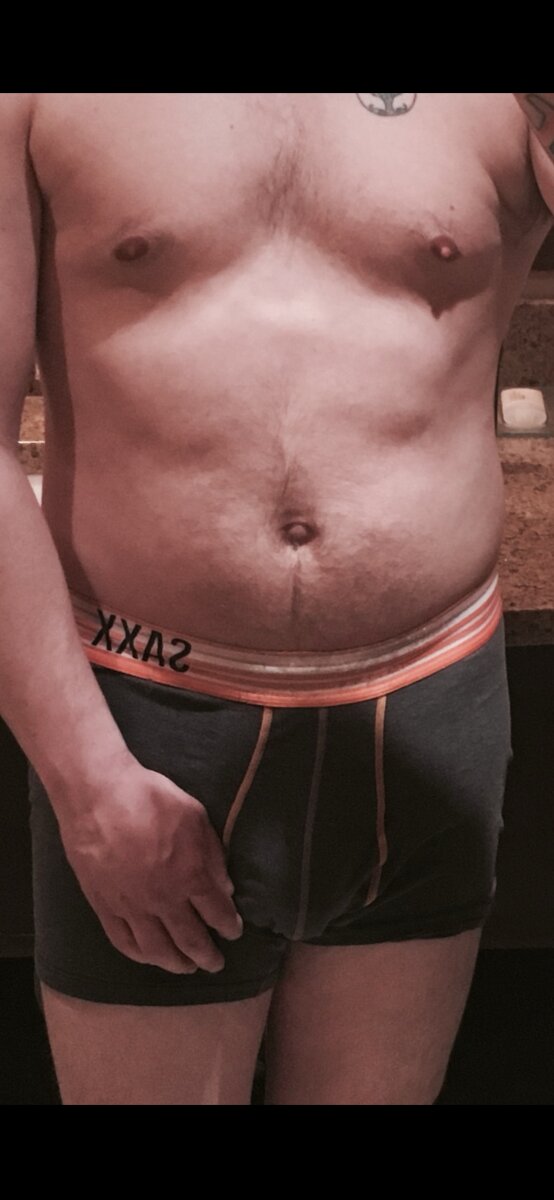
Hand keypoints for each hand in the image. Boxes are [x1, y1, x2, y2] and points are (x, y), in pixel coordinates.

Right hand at [54, 755, 242, 974]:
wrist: (97, 796)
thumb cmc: (150, 798)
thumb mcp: (195, 816)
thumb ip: (213, 855)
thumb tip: (226, 889)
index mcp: (190, 876)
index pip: (217, 913)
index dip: (229, 926)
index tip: (234, 932)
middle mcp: (162, 900)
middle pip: (190, 939)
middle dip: (207, 956)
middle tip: (216, 964)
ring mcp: (131, 907)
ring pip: (157, 949)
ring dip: (176, 964)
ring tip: (186, 967)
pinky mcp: (104, 906)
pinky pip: (123, 941)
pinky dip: (139, 955)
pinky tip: (148, 957)